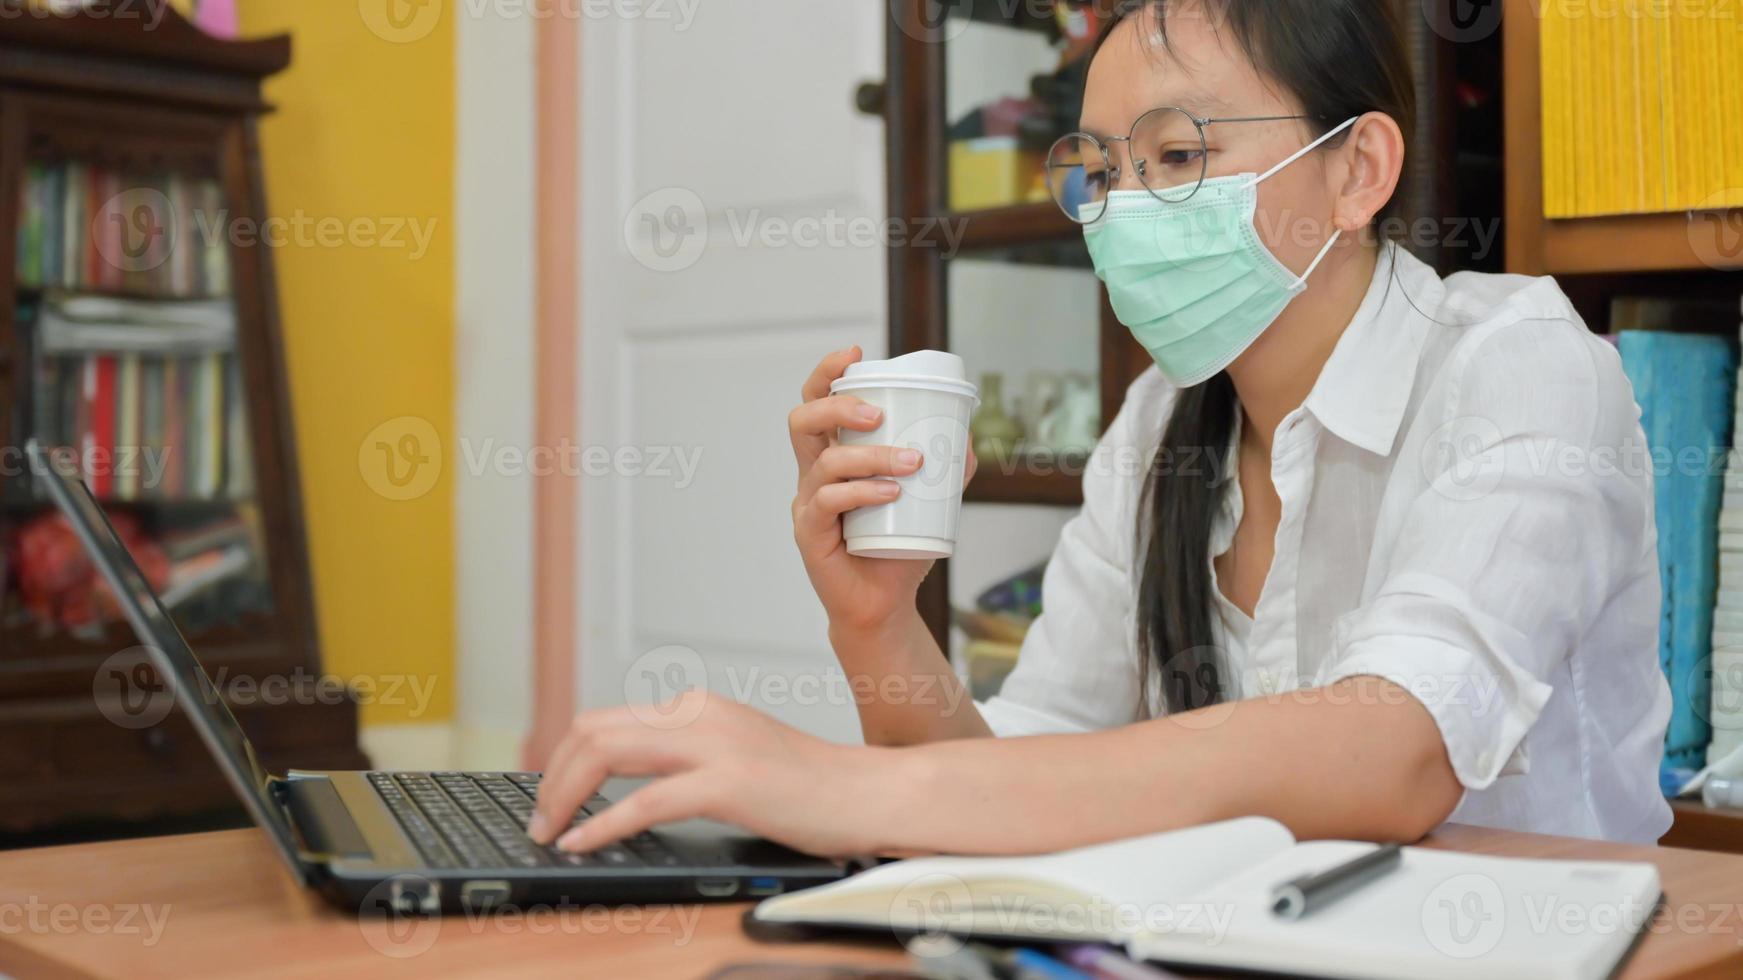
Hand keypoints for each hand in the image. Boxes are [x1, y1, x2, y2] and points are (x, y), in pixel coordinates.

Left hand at [525, 693, 897, 856]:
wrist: (866, 793)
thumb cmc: (808, 787)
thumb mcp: (735, 754)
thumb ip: (687, 757)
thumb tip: (632, 782)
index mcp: (697, 708)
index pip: (605, 720)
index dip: (563, 758)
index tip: (549, 794)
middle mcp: (698, 714)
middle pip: (593, 730)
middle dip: (551, 776)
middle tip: (539, 819)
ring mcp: (713, 745)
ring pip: (606, 754)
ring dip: (564, 796)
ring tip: (549, 832)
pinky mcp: (729, 783)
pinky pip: (644, 801)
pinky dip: (602, 824)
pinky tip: (584, 843)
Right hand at [788, 347, 975, 632]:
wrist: (884, 604)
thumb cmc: (898, 547)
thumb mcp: (928, 500)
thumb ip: (947, 467)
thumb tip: (967, 433)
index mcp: (833, 455)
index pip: (817, 402)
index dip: (828, 373)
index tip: (856, 353)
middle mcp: (813, 474)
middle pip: (803, 421)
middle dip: (838, 406)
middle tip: (878, 413)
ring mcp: (808, 503)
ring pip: (824, 462)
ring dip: (870, 456)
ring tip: (911, 462)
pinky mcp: (810, 533)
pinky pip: (828, 502)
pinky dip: (862, 492)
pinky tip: (891, 493)